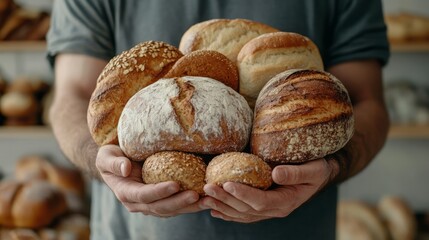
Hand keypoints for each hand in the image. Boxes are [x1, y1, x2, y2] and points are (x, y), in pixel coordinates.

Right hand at [95, 145, 201, 216]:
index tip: (175, 184)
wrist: (118, 161)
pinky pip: (178, 205)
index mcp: (126, 193)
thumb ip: (114, 162)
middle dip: (179, 202)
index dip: (159, 191)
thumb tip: (125, 168)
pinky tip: (206, 198)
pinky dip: (192, 204)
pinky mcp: (162, 202)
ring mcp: (151, 205)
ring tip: (207, 200)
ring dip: (190, 207)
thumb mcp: (106, 155)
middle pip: (161, 207)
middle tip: (196, 195)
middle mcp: (139, 203)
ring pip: (172, 210)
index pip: (144, 195)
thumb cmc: (112, 155)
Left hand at [199, 158, 338, 222]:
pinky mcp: (263, 207)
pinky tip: (214, 210)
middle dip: (225, 199)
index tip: (227, 183)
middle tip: (208, 187)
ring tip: (204, 199)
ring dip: (222, 206)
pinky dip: (227, 213)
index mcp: (286, 201)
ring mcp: (269, 211)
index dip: (243, 194)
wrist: (319, 175)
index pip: (261, 201)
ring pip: (241, 213)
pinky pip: (243, 214)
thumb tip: (275, 173)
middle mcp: (276, 210)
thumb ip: (296, 172)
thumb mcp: (313, 169)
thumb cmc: (317, 169)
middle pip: (246, 209)